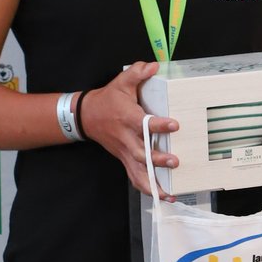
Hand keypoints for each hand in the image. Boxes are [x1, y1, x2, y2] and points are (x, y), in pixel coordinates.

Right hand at [79, 61, 178, 199]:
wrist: (87, 116)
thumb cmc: (108, 99)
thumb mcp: (121, 82)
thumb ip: (137, 73)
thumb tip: (154, 65)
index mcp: (127, 118)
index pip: (144, 123)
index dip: (159, 125)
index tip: (174, 124)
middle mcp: (126, 139)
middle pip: (141, 153)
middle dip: (157, 159)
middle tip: (174, 161)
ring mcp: (125, 152)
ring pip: (138, 172)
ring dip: (153, 183)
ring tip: (169, 193)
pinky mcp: (125, 159)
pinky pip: (135, 178)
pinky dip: (148, 188)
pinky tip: (163, 195)